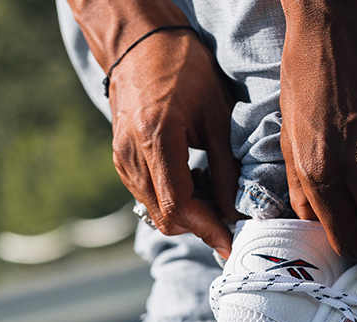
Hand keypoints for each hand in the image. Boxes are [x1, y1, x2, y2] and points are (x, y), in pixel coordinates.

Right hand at [108, 29, 238, 257]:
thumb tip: (235, 212)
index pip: (179, 208)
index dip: (208, 230)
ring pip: (157, 213)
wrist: (139, 42)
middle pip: (167, 219)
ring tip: (211, 184)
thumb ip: (226, 168)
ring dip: (189, 211)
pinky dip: (175, 199)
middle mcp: (131, 157)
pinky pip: (149, 198)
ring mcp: (122, 161)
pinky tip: (192, 176)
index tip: (231, 244)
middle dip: (201, 223)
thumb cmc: (183, 68)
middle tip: (227, 207)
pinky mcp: (122, 162)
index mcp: (155, 140)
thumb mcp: (217, 114)